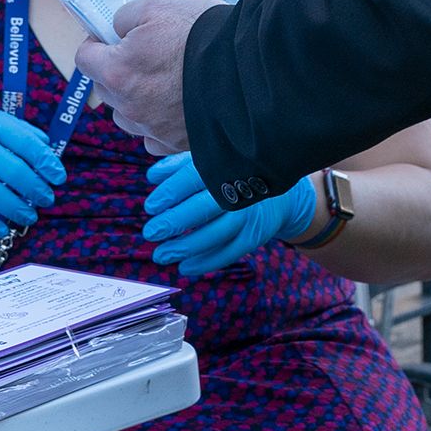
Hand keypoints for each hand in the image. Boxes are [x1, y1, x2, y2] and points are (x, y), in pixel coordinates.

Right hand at [0, 100, 63, 229]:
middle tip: (46, 198)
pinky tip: (4, 224)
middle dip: (37, 190)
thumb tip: (46, 145)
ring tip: (28, 215)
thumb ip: (14, 130)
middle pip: (17, 171)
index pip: (28, 143)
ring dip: (19, 209)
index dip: (48, 162)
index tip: (58, 176)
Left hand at [77, 0, 214, 154]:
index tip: (112, 38)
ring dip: (135, 100)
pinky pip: (153, 137)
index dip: (96, 44)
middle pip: (105, 88)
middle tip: (146, 56)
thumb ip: (124, 17)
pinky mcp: (175, 143)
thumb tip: (116, 30)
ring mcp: (152, 128)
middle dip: (117, 71)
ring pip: (127, 115)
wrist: (248, 68)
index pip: (84, 59)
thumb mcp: (157, 5)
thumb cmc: (202, 33)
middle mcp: (129, 106)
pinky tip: (175, 107)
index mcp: (117, 71)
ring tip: (163, 83)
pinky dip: (158, 124)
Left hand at [141, 150, 316, 274]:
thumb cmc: (233, 177)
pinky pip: (230, 252)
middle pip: (206, 206)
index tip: (150, 207)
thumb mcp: (209, 163)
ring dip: (187, 247)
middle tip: (151, 233)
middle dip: (176, 221)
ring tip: (161, 255)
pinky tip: (185, 267)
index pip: (194, 177)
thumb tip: (152, 177)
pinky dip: (206, 262)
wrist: (280, 193)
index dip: (171, 192)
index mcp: (225, 166)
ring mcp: (249, 215)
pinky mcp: (255, 236)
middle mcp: (239, 190)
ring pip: (218, 233)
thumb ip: (179, 167)